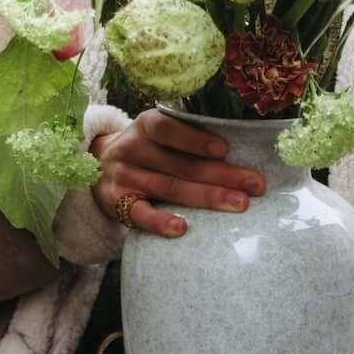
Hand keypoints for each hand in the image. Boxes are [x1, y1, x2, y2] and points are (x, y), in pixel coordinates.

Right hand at [92, 110, 264, 238]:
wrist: (99, 168)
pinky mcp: (116, 203)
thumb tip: (243, 154)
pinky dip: (161, 222)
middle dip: (221, 174)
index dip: (195, 139)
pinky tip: (183, 228)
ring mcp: (123, 176)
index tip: (225, 150)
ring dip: (206, 197)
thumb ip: (189, 141)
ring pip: (168, 187)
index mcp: (146, 125)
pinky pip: (140, 214)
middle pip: (179, 163)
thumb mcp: (159, 137)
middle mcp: (131, 148)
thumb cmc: (148, 151)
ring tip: (238, 204)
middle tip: (255, 184)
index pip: (167, 129)